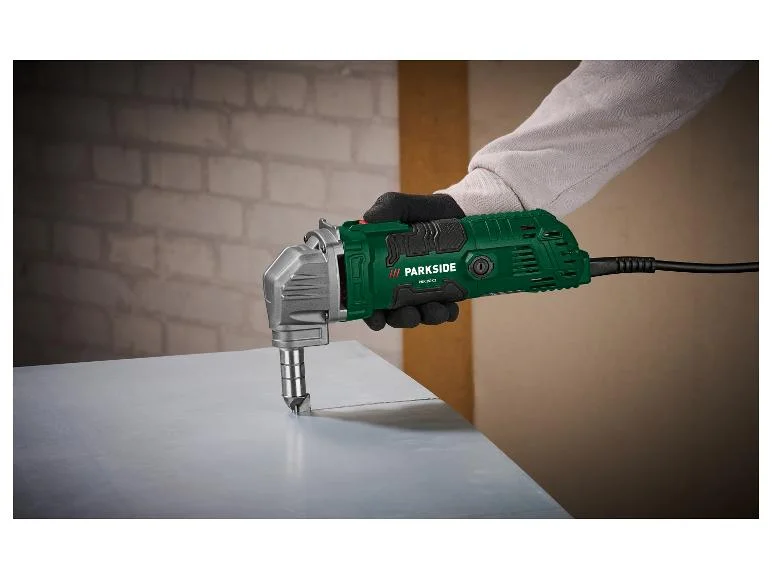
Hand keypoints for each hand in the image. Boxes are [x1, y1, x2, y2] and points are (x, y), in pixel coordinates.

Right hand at [361, 192, 464, 330]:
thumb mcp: (401, 206)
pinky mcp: (446, 292)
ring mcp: (422, 290)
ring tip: (436, 310)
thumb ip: (386, 209)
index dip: (370, 312)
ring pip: (420, 315)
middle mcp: (399, 283)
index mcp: (380, 268)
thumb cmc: (424, 211)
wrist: (460, 211)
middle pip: (394, 313)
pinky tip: (451, 308)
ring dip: (426, 317)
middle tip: (409, 315)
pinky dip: (447, 313)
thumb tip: (368, 219)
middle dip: (401, 319)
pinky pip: (445, 310)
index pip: (369, 297)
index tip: (376, 318)